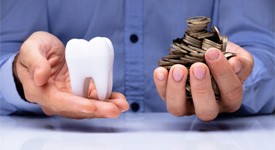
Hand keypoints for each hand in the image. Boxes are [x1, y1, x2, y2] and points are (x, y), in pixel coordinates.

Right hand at [14, 31, 128, 118]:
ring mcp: (69, 96)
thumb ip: (35, 61)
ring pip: (88, 106)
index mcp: (40, 91)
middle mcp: (55, 98)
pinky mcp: (79, 91)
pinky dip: (107, 99)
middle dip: (98, 110)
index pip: (58, 102)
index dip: (76, 105)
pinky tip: (118, 99)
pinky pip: (94, 98)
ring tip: (122, 105)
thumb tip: (41, 77)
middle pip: (77, 108)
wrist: (42, 53)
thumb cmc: (35, 51)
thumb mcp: (31, 49)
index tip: (92, 106)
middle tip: (115, 109)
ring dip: (106, 107)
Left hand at [154, 42, 252, 120]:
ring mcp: (187, 106)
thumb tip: (236, 64)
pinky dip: (160, 84)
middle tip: (197, 66)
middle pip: (206, 110)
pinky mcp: (172, 99)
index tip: (212, 52)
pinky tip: (161, 70)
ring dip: (176, 89)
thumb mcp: (238, 58)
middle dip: (201, 88)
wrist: (208, 56)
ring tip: (178, 69)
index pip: (231, 92)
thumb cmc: (225, 60)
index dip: (223, 73)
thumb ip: (242, 63)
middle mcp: (209, 107)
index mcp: (229, 99)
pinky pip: (163, 96)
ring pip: (178, 109)